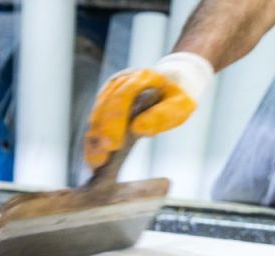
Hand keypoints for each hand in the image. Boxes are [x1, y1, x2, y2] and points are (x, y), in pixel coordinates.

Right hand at [84, 52, 214, 168]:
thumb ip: (163, 114)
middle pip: (106, 105)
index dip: (116, 118)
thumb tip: (138, 129)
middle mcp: (121, 81)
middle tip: (105, 152)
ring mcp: (109, 91)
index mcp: (142, 77)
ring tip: (97, 160)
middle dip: (104, 131)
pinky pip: (94, 122)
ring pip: (97, 114)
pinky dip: (93, 140)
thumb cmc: (173, 99)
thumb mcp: (181, 105)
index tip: (115, 144)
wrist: (166, 89)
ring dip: (95, 138)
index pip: (124, 95)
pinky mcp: (103, 103)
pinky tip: (94, 158)